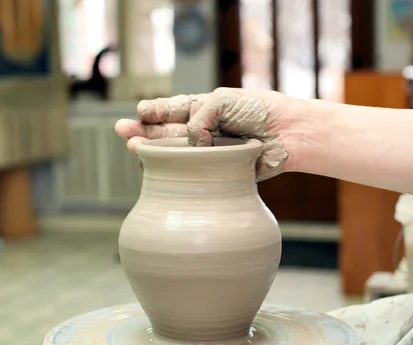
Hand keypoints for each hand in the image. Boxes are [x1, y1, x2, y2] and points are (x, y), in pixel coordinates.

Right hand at [115, 88, 296, 180]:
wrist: (290, 134)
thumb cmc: (259, 110)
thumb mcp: (223, 102)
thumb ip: (199, 119)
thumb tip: (189, 145)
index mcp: (203, 109)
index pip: (172, 110)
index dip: (154, 111)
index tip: (141, 113)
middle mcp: (202, 132)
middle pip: (165, 133)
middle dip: (143, 131)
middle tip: (122, 131)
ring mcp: (207, 154)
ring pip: (173, 155)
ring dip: (152, 152)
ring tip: (134, 148)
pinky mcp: (215, 173)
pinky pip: (190, 175)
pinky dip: (172, 173)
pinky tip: (155, 169)